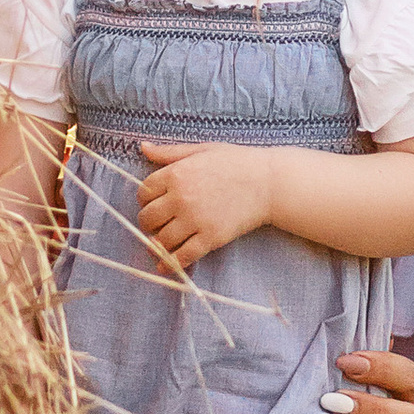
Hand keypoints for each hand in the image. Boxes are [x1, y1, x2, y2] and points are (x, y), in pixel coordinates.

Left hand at [134, 139, 276, 270]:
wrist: (269, 182)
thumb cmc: (236, 162)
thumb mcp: (201, 150)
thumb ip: (170, 152)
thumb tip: (144, 147)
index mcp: (176, 174)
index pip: (144, 192)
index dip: (145, 200)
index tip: (153, 203)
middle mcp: (181, 198)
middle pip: (148, 218)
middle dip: (148, 223)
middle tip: (156, 224)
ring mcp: (195, 220)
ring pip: (162, 240)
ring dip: (157, 244)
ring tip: (161, 243)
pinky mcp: (211, 238)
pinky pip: (183, 256)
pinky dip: (170, 264)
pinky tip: (164, 266)